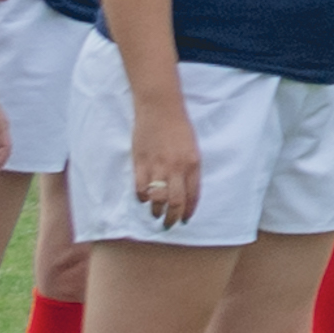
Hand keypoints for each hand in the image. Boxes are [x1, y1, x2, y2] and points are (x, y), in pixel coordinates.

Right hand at [129, 95, 202, 228]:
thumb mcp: (192, 147)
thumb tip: (184, 189)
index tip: (185, 220)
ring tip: (156, 215)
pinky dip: (141, 197)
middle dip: (172, 218)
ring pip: (157, 199)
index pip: (193, 195)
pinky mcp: (140, 162)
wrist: (160, 107)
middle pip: (175, 202)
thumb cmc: (179, 126)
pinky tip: (143, 199)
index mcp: (193, 163)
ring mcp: (157, 166)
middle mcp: (176, 168)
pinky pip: (140, 188)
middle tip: (169, 225)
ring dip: (156, 211)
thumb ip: (189, 168)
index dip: (188, 211)